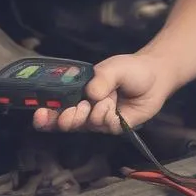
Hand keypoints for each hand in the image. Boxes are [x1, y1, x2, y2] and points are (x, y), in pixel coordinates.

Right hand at [32, 53, 172, 134]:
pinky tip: (113, 105)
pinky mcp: (115, 127)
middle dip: (67, 119)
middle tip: (77, 110)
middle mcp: (85, 109)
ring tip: (104, 100)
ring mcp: (99, 119)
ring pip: (85, 126)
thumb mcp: (112, 68)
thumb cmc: (129, 70)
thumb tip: (91, 95)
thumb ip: (101, 79)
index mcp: (77, 93)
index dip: (45, 114)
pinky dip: (108, 116)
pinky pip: (105, 127)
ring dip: (92, 114)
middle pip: (65, 123)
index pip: (54, 108)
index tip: (41, 113)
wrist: (154, 77)